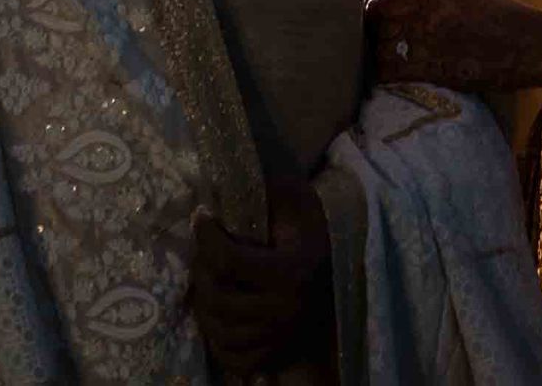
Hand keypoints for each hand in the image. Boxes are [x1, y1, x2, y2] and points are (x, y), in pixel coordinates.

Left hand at [188, 175, 334, 380]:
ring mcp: (281, 337)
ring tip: (208, 277)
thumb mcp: (294, 195)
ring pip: (221, 331)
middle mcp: (286, 311)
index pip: (229, 261)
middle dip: (201, 267)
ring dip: (204, 303)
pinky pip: (235, 358)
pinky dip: (218, 340)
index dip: (206, 236)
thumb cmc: (312, 221)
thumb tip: (221, 182)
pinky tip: (217, 312)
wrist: (340, 256)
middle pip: (220, 299)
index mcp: (292, 272)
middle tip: (202, 248)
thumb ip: (263, 190)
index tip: (201, 216)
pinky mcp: (277, 352)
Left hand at [366, 0, 541, 93]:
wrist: (526, 43)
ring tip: (386, 53)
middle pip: (376, 27)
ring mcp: (426, 49)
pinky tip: (394, 73)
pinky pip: (397, 75)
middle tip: (379, 34)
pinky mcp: (436, 74)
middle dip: (375, 30)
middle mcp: (420, 22)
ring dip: (381, 52)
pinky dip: (390, 74)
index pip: (378, 1)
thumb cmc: (502, 11)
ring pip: (382, 52)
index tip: (379, 12)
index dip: (375, 7)